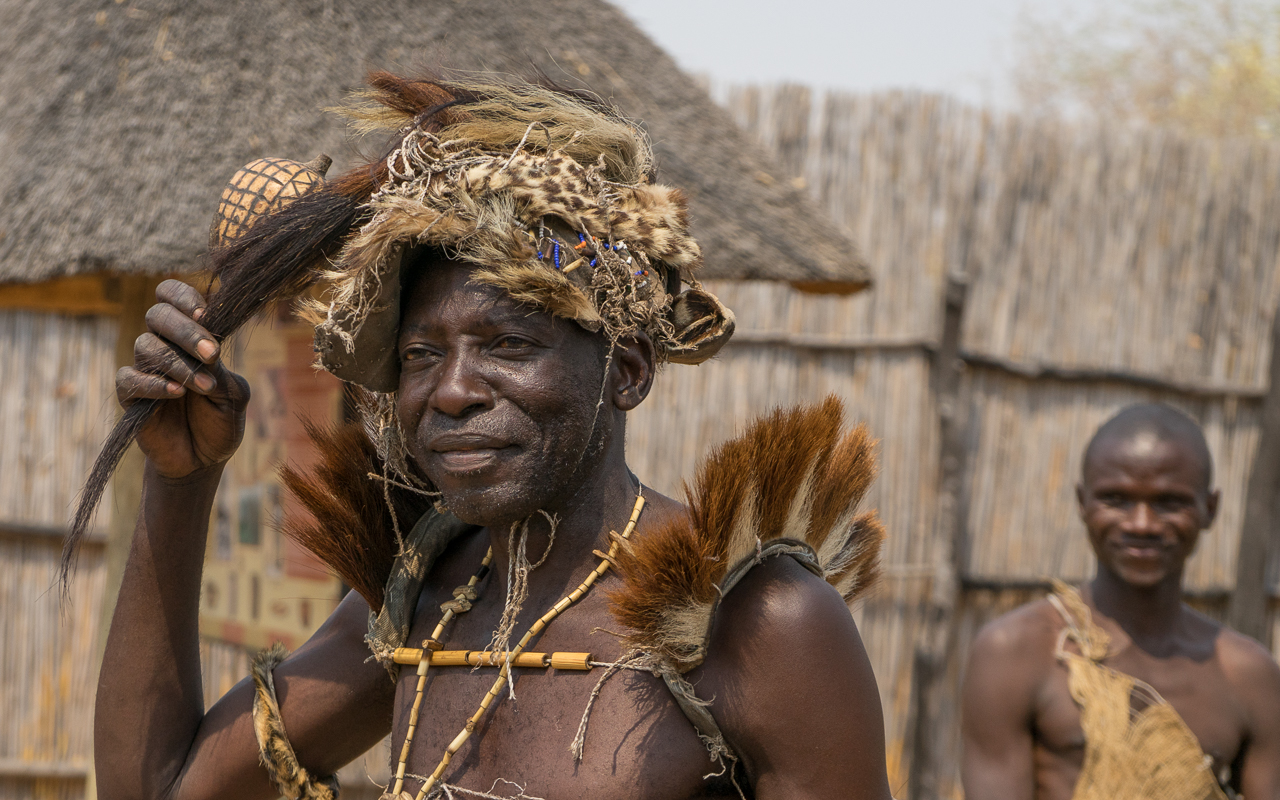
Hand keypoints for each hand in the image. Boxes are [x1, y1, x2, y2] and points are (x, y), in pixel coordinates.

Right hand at [116, 280, 250, 479]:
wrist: (203, 460)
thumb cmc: (220, 421)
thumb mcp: (233, 394)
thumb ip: (220, 370)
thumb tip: (208, 350)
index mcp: (190, 336)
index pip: (172, 296)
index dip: (183, 297)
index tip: (204, 312)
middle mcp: (164, 345)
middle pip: (157, 315)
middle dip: (186, 331)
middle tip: (212, 354)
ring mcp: (145, 369)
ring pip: (145, 345)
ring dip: (179, 364)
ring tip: (204, 387)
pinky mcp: (130, 396)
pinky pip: (129, 379)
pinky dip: (153, 384)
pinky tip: (176, 393)